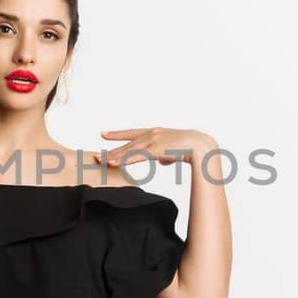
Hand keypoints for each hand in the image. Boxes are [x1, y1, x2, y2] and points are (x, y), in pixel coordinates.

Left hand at [91, 127, 217, 166]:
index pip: (132, 133)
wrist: (202, 146)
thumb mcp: (175, 151)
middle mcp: (152, 134)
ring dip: (113, 158)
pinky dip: (122, 160)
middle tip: (95, 156)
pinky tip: (112, 163)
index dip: (117, 134)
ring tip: (100, 162)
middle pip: (127, 144)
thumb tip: (162, 161)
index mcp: (156, 133)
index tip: (103, 134)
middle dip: (110, 150)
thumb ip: (166, 155)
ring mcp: (153, 141)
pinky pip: (135, 156)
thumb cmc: (192, 148)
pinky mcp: (155, 149)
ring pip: (128, 151)